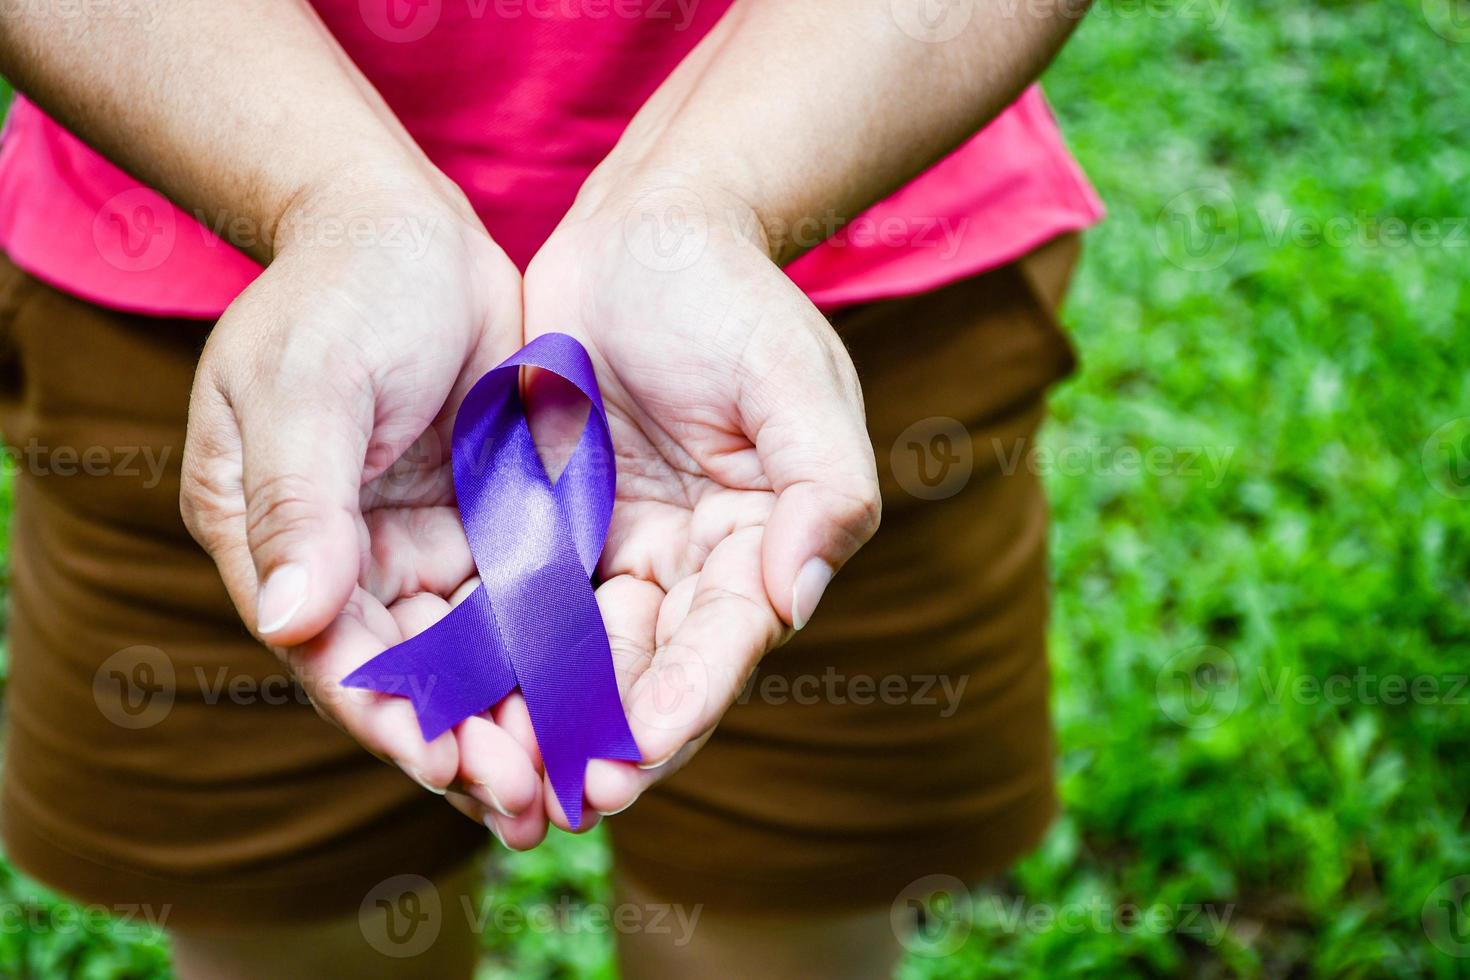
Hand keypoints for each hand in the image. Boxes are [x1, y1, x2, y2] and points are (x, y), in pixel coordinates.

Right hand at [181, 175, 548, 847]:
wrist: (406, 228)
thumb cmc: (340, 293)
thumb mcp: (306, 384)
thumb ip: (299, 502)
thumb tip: (293, 624)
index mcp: (275, 541)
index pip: (334, 653)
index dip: (391, 716)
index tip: (453, 769)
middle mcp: (345, 562)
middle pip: (410, 677)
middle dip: (468, 744)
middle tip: (537, 805)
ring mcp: (418, 547)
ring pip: (472, 658)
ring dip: (519, 719)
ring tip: (579, 782)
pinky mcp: (485, 524)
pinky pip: (521, 606)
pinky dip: (553, 657)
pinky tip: (604, 699)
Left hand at [521, 178, 881, 826]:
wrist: (648, 234)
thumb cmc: (735, 300)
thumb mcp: (796, 382)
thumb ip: (823, 489)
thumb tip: (792, 599)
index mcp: (758, 546)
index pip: (721, 644)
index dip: (681, 706)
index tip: (628, 760)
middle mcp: (689, 566)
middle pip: (647, 672)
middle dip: (605, 738)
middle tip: (553, 800)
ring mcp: (615, 551)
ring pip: (576, 655)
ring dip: (542, 718)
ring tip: (492, 775)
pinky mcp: (549, 528)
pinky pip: (518, 601)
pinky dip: (492, 651)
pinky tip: (450, 693)